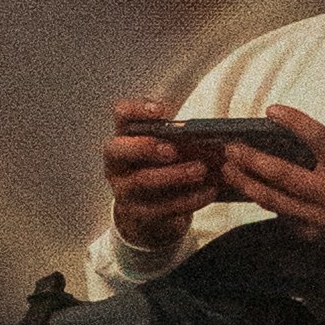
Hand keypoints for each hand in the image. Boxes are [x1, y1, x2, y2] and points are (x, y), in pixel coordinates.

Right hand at [102, 103, 219, 251]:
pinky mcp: (140, 215)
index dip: (137, 110)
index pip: (121, 115)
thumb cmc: (157, 173)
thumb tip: (204, 134)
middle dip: (146, 147)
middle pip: (119, 149)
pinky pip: (163, 208)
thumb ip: (174, 139)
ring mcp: (124, 191)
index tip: (162, 110)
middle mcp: (116, 164)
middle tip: (173, 149)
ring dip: (175, 174)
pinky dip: (189, 199)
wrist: (145, 215)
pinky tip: (208, 192)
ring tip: (201, 169)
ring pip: (143, 180)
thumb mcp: (159, 152)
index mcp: (123, 139)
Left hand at [211, 112, 324, 264]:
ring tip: (229, 171)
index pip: (315, 136)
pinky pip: (284, 219)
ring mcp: (320, 219)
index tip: (272, 110)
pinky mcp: (315, 238)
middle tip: (230, 148)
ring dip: (247, 184)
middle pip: (280, 173)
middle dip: (249, 159)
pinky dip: (270, 205)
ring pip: (272, 201)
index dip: (292, 120)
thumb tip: (296, 151)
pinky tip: (256, 195)